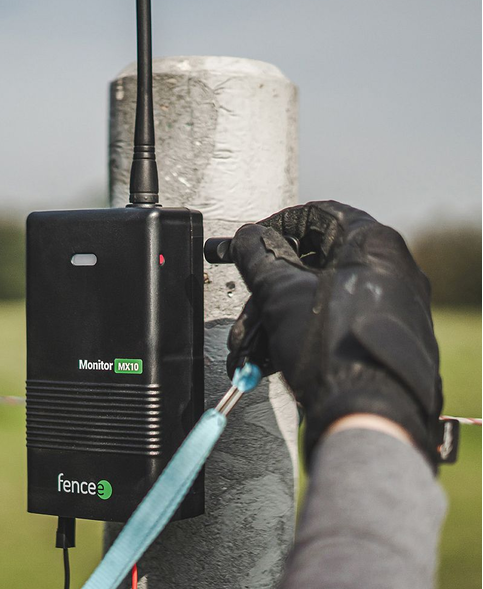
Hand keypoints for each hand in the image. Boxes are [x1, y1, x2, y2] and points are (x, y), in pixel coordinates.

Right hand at [227, 201, 442, 467]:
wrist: (366, 416)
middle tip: (245, 301)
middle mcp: (387, 269)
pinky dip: (298, 331)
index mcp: (372, 243)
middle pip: (312, 262)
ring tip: (247, 346)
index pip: (316, 215)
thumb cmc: (332, 347)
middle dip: (269, 288)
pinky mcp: (378, 335)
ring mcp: (387, 304)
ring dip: (276, 317)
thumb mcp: (282, 294)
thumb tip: (246, 237)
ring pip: (317, 296)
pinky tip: (269, 355)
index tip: (251, 244)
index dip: (275, 226)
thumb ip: (259, 258)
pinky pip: (331, 320)